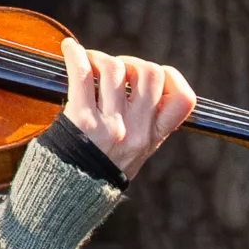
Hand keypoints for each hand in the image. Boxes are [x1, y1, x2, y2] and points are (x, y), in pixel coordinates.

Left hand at [59, 36, 195, 180]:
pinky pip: (82, 74)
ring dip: (99, 58)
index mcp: (152, 139)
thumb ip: (144, 127)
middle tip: (115, 68)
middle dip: (131, 63)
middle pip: (150, 74)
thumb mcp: (133, 156)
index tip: (154, 73)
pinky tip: (69, 49)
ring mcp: (110, 127)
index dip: (172, 77)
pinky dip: (75, 54)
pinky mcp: (81, 120)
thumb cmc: (94, 173)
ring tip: (88, 63)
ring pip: (116, 70)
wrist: (65, 199)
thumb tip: (146, 87)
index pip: (183, 100)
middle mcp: (137, 133)